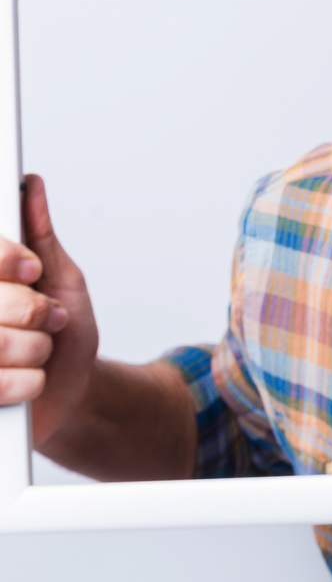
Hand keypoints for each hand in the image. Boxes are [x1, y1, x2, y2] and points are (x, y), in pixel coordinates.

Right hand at [0, 175, 98, 444]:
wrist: (72, 395)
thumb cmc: (65, 337)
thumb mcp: (61, 280)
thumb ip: (41, 236)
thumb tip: (31, 186)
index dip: (8, 261)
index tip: (33, 271)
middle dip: (33, 310)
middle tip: (49, 320)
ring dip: (34, 348)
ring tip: (41, 352)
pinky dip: (27, 382)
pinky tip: (30, 381)